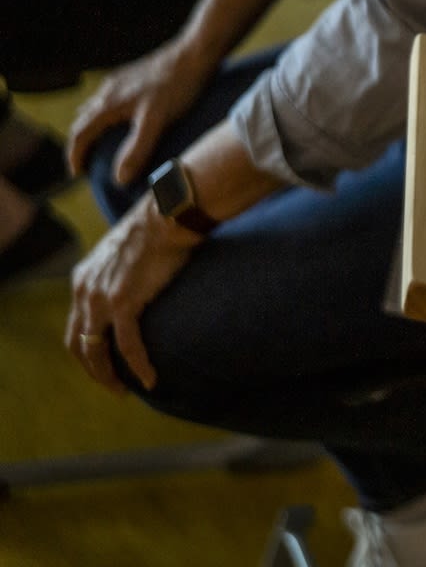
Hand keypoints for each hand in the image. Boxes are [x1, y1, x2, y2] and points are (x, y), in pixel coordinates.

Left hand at [65, 196, 201, 392]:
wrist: (169, 215)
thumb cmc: (159, 229)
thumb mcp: (127, 253)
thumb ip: (122, 274)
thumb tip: (140, 285)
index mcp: (84, 279)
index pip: (76, 326)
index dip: (87, 351)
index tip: (106, 365)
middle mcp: (85, 290)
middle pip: (78, 344)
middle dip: (93, 371)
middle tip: (114, 387)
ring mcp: (101, 297)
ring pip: (96, 351)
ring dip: (109, 376)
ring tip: (126, 391)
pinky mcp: (124, 302)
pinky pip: (127, 346)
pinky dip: (137, 367)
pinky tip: (149, 380)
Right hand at [67, 42, 208, 184]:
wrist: (194, 54)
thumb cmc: (177, 88)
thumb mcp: (156, 121)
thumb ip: (137, 149)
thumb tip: (119, 179)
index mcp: (108, 104)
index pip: (80, 134)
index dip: (76, 156)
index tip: (77, 174)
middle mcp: (107, 91)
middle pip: (83, 120)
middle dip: (81, 142)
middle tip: (86, 162)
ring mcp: (119, 81)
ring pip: (96, 106)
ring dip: (92, 126)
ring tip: (100, 142)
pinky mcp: (133, 75)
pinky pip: (110, 97)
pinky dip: (107, 113)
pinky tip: (124, 116)